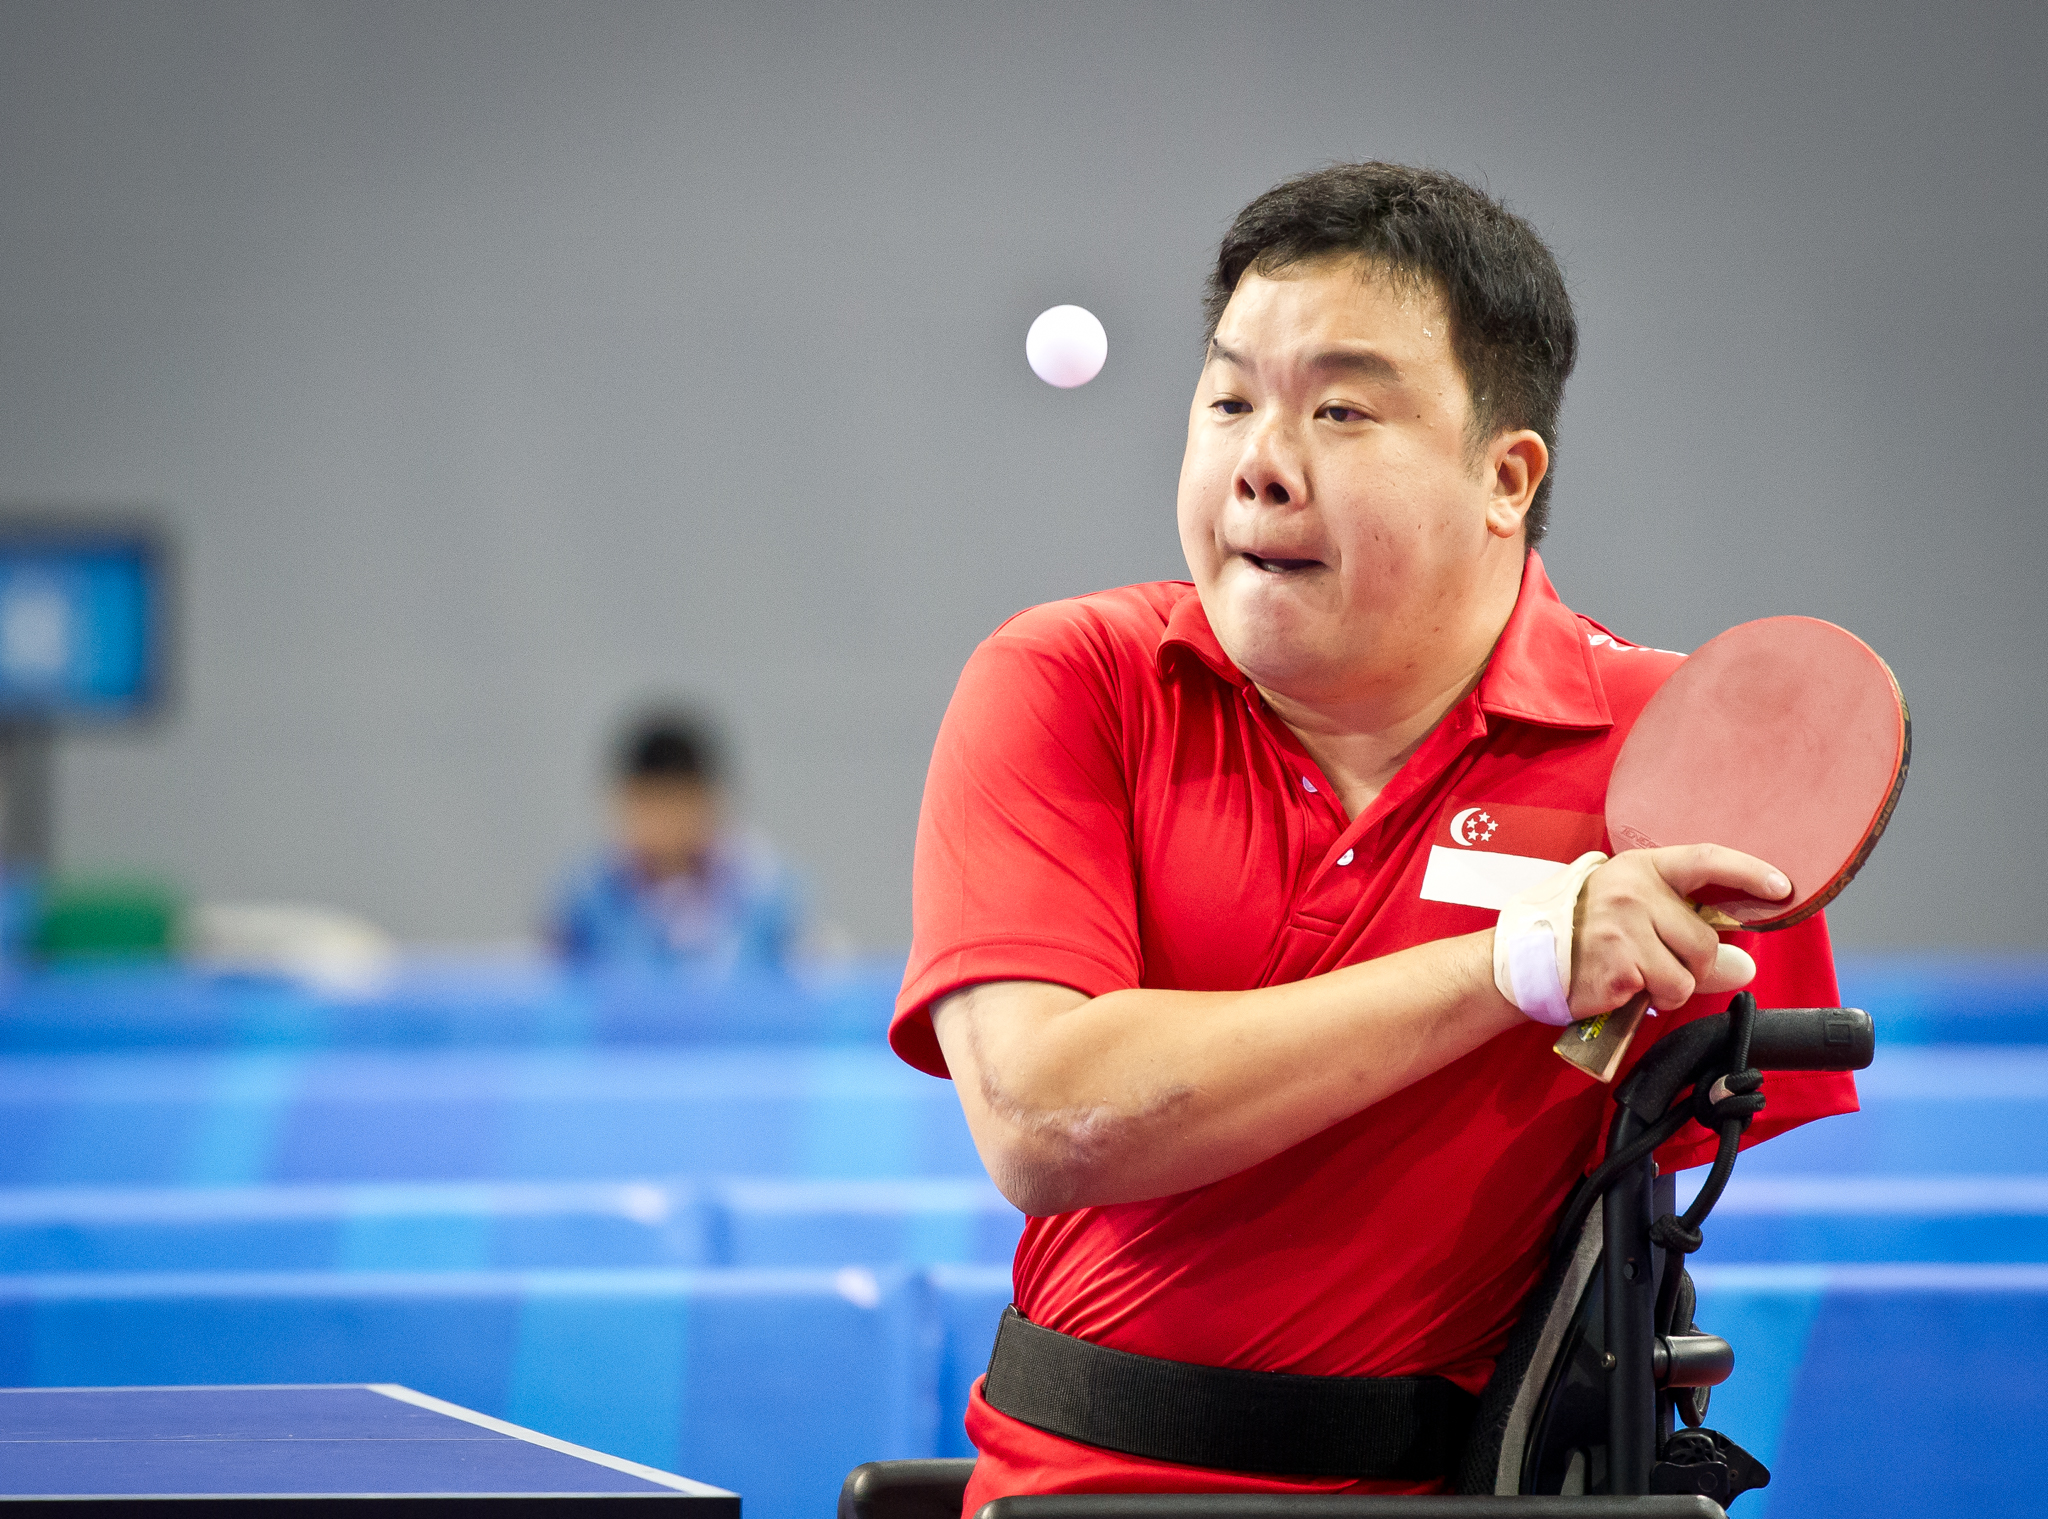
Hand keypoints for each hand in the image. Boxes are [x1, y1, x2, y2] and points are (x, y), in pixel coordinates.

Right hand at [1568, 846, 1789, 1017]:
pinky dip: (1653, 1000)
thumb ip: (1688, 932)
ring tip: (1641, 975)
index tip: (1782, 887)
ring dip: (1676, 986)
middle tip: (1664, 964)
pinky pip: (1667, 993)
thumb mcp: (1633, 914)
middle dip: (1698, 964)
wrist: (1526, 959)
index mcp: (1641, 868)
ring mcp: (1624, 927)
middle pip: (1705, 937)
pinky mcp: (1620, 965)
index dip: (1749, 872)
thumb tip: (1744, 967)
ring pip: (1692, 972)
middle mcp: (1634, 892)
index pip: (1706, 860)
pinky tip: (1625, 986)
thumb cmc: (1586, 932)